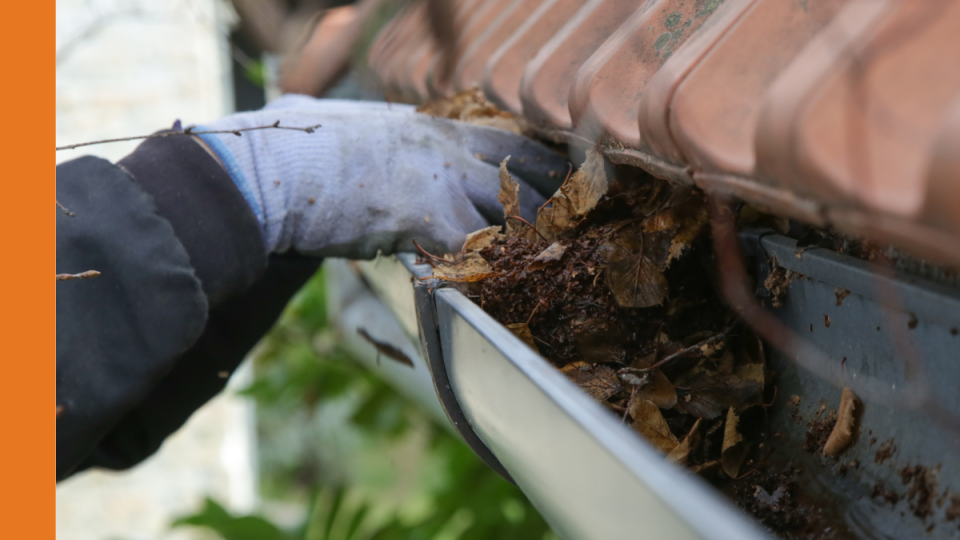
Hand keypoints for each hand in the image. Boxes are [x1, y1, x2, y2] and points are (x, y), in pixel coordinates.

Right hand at [197, 96, 568, 257]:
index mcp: (429, 126)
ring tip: (553, 268)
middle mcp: (446, 148)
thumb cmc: (291, 144)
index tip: (562, 180)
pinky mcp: (427, 217)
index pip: (505, 141)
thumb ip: (351, 124)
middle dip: (552, 203)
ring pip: (512, 212)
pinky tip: (502, 289)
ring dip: (530, 243)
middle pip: (524, 173)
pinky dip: (491, 271)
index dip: (539, 163)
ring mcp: (441, 179)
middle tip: (575, 230)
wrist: (272, 168)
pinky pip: (478, 250)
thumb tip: (307, 111)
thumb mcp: (332, 120)